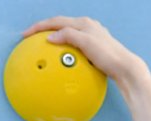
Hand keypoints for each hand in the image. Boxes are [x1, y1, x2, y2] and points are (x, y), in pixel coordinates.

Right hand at [22, 16, 150, 89]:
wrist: (125, 68)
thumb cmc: (108, 56)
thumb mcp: (87, 44)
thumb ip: (69, 36)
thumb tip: (50, 36)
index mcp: (83, 23)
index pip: (56, 21)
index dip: (39, 27)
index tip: (25, 34)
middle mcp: (87, 26)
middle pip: (59, 25)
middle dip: (43, 29)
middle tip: (29, 38)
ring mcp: (90, 36)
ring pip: (66, 34)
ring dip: (52, 37)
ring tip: (41, 46)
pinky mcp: (93, 48)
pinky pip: (72, 44)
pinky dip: (62, 47)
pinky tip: (59, 58)